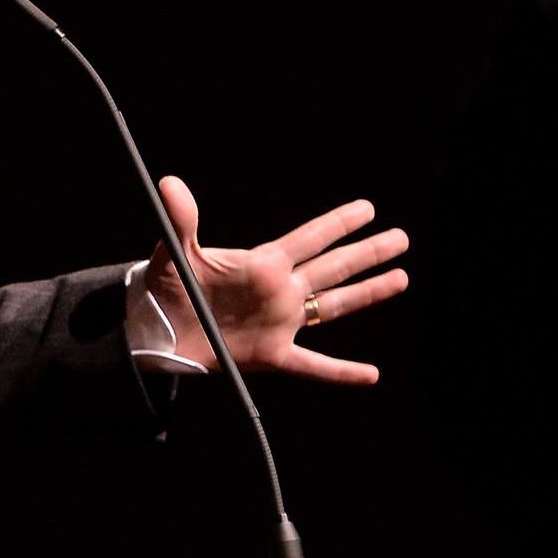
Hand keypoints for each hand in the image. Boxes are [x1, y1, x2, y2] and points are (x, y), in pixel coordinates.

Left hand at [141, 176, 406, 384]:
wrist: (156, 330)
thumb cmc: (167, 288)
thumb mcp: (175, 252)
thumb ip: (181, 220)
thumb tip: (169, 183)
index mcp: (263, 263)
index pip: (310, 238)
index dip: (339, 224)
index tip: (367, 209)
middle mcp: (280, 290)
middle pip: (334, 267)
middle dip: (367, 253)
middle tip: (401, 238)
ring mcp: (280, 323)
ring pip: (334, 306)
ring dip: (367, 294)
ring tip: (400, 278)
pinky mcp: (272, 356)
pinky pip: (314, 366)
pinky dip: (342, 372)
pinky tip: (370, 374)